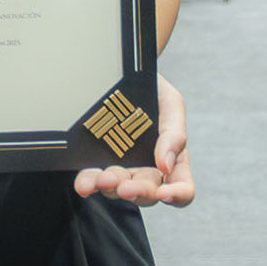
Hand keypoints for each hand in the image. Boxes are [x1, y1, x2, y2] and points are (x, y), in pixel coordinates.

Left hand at [73, 74, 193, 206]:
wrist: (120, 70)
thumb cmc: (153, 89)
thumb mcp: (171, 103)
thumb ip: (175, 133)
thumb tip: (165, 165)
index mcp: (172, 160)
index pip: (181, 188)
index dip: (176, 196)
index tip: (164, 193)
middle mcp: (147, 169)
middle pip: (147, 194)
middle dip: (136, 192)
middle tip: (125, 187)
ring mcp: (122, 168)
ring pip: (118, 190)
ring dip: (110, 188)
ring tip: (102, 179)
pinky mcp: (98, 162)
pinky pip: (94, 179)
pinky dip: (89, 183)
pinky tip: (84, 183)